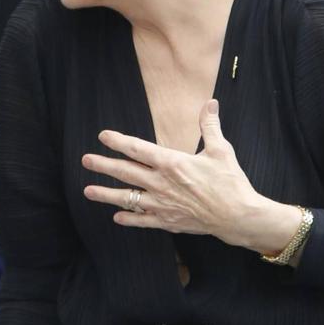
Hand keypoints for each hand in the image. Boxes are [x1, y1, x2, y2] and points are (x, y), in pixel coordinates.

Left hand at [82, 99, 297, 252]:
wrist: (237, 216)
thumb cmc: (230, 182)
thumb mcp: (221, 150)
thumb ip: (209, 126)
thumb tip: (209, 103)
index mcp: (172, 163)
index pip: (138, 148)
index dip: (118, 141)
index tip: (103, 136)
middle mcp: (162, 183)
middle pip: (126, 172)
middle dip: (103, 165)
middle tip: (86, 160)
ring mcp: (162, 204)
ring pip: (127, 198)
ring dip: (106, 194)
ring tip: (88, 191)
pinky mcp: (168, 221)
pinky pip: (142, 220)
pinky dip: (128, 218)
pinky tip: (117, 216)